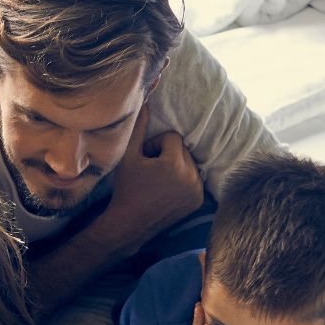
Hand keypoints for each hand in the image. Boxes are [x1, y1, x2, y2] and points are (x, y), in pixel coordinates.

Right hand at [104, 104, 203, 237]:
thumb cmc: (126, 188)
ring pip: (189, 163)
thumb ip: (138, 128)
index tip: (143, 160)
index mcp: (174, 164)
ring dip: (175, 166)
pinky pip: (194, 178)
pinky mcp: (198, 200)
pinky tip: (166, 190)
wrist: (130, 224)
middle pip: (183, 150)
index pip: (172, 138)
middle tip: (149, 170)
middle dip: (166, 155)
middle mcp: (191, 178)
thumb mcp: (128, 156)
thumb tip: (144, 101)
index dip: (154, 146)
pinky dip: (182, 180)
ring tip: (157, 180)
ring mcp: (197, 191)